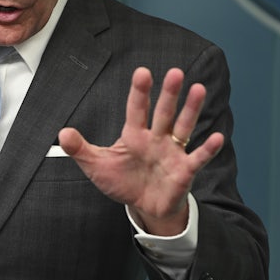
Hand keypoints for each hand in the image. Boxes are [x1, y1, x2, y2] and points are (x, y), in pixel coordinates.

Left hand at [59, 67, 223, 235]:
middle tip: (175, 72)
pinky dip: (208, 149)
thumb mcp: (97, 166)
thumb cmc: (122, 182)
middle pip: (163, 112)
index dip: (139, 92)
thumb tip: (61, 134)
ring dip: (191, 110)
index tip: (142, 73)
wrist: (144, 207)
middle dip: (168, 93)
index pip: (136, 109)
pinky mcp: (184, 171)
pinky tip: (218, 138)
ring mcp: (172, 152)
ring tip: (199, 89)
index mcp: (134, 134)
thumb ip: (80, 149)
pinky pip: (198, 158)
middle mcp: (156, 138)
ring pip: (183, 127)